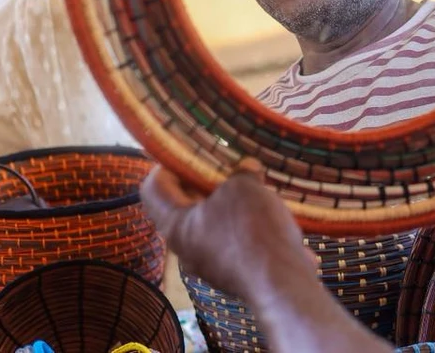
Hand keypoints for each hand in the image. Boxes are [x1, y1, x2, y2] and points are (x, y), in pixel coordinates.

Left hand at [140, 160, 315, 301]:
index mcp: (175, 225)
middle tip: (229, 167)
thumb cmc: (251, 230)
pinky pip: (235, 241)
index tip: (191, 152)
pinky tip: (270, 216)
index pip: (153, 189)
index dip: (168, 165)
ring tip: (255, 189)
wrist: (280, 281)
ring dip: (231, 204)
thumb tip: (247, 169)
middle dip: (208, 183)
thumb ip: (241, 173)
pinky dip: (248, 226)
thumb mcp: (244, 186)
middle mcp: (186, 248)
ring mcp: (211, 264)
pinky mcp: (235, 273)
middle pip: (186, 206)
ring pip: (213, 224)